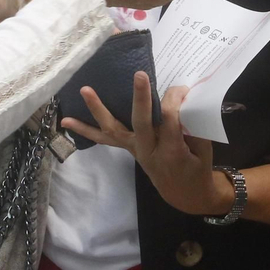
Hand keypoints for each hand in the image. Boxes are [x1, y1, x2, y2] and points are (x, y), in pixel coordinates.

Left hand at [61, 72, 232, 216]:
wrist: (185, 195)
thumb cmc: (197, 169)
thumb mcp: (204, 149)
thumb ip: (194, 125)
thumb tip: (185, 98)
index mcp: (172, 151)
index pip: (171, 119)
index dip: (176, 99)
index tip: (184, 88)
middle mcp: (148, 151)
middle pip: (141, 122)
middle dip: (141, 98)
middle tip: (140, 75)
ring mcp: (134, 150)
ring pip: (112, 131)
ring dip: (97, 110)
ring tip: (85, 90)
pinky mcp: (128, 148)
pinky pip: (105, 139)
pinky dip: (86, 130)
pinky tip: (66, 122)